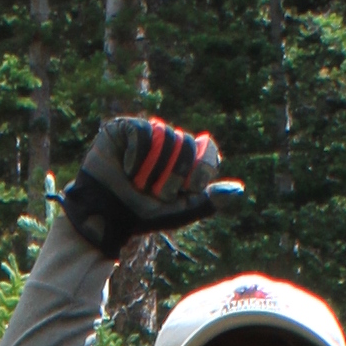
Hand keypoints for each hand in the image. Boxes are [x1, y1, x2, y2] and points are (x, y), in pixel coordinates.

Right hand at [60, 115, 247, 257]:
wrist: (106, 217)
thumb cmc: (142, 215)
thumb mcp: (180, 211)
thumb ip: (208, 200)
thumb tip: (239, 190)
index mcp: (183, 159)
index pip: (206, 151)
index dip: (201, 168)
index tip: (190, 186)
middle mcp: (167, 142)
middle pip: (186, 145)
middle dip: (172, 177)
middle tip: (155, 193)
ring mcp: (146, 133)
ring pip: (164, 138)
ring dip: (152, 171)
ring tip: (137, 184)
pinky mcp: (123, 128)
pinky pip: (142, 133)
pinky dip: (136, 158)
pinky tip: (126, 169)